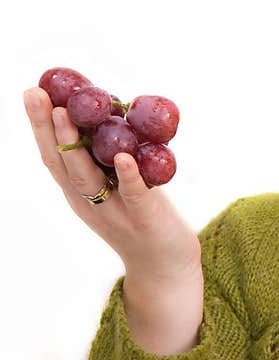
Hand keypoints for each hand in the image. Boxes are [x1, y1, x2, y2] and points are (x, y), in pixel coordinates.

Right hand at [24, 86, 201, 278]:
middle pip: (60, 163)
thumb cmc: (143, 220)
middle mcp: (88, 201)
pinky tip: (123, 156)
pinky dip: (127, 175)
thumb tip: (114, 113)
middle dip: (44, 127)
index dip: (40, 126)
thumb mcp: (118, 187)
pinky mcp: (143, 217)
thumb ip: (110, 160)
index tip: (32, 92)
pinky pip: (134, 193)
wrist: (165, 267)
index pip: (53, 156)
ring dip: (73, 144)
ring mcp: (113, 211)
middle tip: (35, 93)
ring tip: (64, 114)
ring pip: (86, 178)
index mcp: (80, 192)